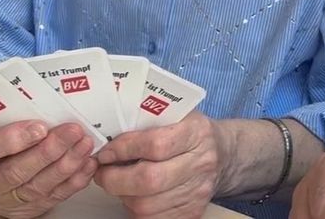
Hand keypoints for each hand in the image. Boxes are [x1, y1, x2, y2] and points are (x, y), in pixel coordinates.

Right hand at [0, 121, 96, 217]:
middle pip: (15, 173)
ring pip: (37, 187)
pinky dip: (74, 180)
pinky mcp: (29, 210)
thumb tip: (43, 114)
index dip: (11, 140)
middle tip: (73, 131)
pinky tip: (87, 163)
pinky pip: (53, 197)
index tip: (39, 126)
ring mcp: (7, 202)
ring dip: (66, 165)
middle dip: (48, 151)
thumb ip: (9, 120)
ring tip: (84, 144)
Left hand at [93, 111, 222, 217]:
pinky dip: (137, 209)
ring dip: (123, 196)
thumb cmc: (190, 133)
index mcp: (196, 132)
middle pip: (149, 180)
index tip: (106, 152)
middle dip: (115, 179)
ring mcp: (199, 190)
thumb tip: (106, 137)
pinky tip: (136, 195)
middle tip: (103, 172)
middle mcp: (202, 162)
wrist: (221, 154)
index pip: (155, 144)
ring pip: (147, 205)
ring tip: (120, 183)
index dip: (123, 150)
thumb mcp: (174, 115)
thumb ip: (145, 121)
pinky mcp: (193, 211)